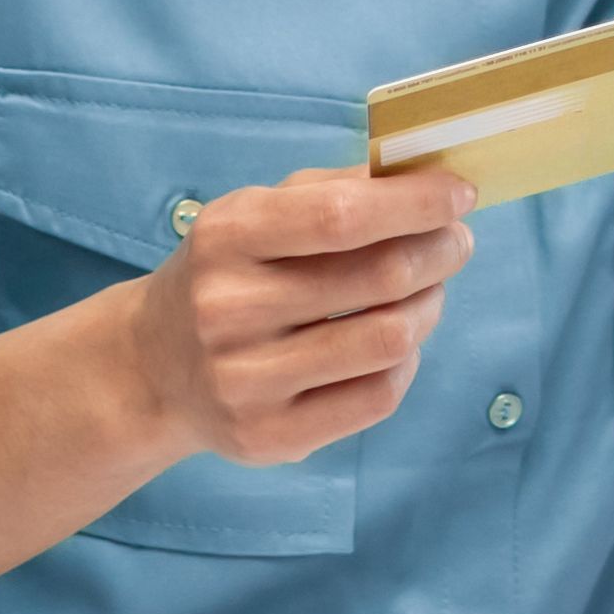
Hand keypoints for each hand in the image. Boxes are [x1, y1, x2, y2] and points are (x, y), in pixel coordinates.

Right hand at [116, 165, 475, 465]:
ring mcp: (246, 380)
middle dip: (438, 251)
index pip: (341, 215)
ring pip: (388, 340)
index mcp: (226, 237)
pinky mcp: (269, 436)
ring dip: (429, 306)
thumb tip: (424, 176)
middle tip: (455, 242)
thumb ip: (333, 189)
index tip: (460, 194)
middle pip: (378, 277)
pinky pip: (377, 397)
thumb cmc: (227, 275)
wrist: (153, 368)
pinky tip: (397, 343)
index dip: (416, 203)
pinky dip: (406, 362)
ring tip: (429, 291)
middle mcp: (228, 309)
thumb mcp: (255, 214)